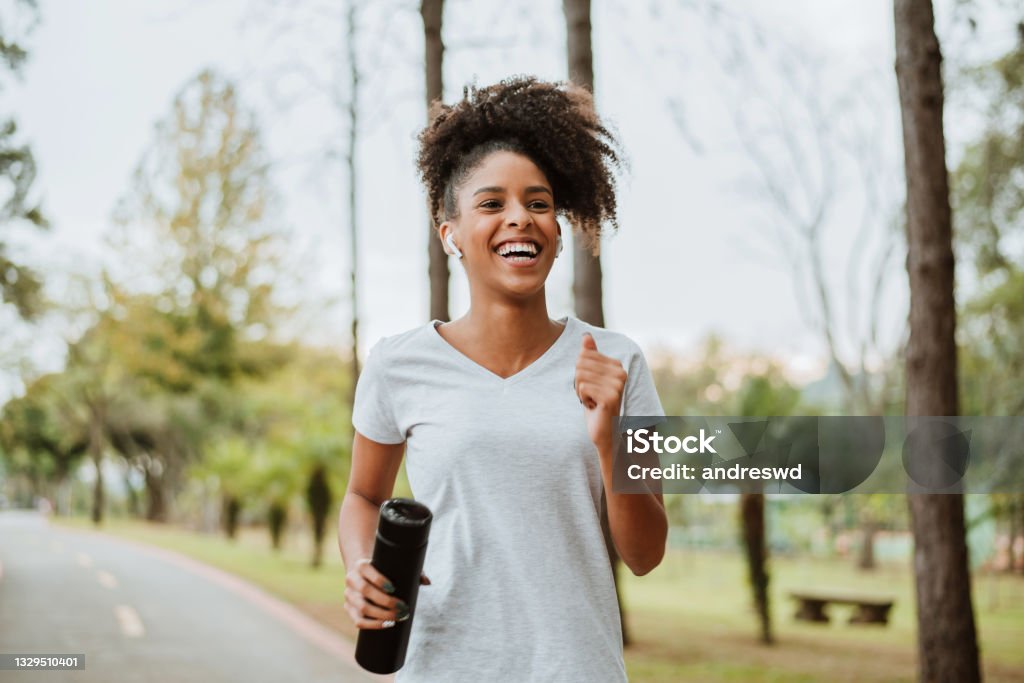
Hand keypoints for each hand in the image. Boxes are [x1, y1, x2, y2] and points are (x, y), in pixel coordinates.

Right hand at [343, 558, 430, 629]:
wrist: (362, 571)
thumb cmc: (383, 567)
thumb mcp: (394, 564)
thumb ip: (411, 570)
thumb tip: (427, 582)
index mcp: (361, 565)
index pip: (367, 570)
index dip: (379, 580)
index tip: (394, 588)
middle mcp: (352, 579)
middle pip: (366, 591)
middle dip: (386, 602)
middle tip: (403, 607)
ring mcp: (349, 595)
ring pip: (362, 608)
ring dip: (382, 615)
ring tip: (398, 617)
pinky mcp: (349, 608)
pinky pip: (358, 621)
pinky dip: (373, 625)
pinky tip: (387, 624)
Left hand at [574, 333, 626, 450]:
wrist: (604, 430)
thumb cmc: (595, 403)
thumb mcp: (591, 376)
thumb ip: (590, 355)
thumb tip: (586, 335)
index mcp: (617, 365)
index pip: (584, 355)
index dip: (580, 372)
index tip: (591, 386)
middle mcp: (620, 373)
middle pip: (580, 364)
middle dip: (579, 381)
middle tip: (590, 395)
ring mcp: (617, 385)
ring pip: (580, 376)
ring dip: (580, 391)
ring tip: (592, 400)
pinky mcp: (610, 397)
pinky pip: (582, 387)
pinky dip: (582, 399)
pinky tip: (593, 406)